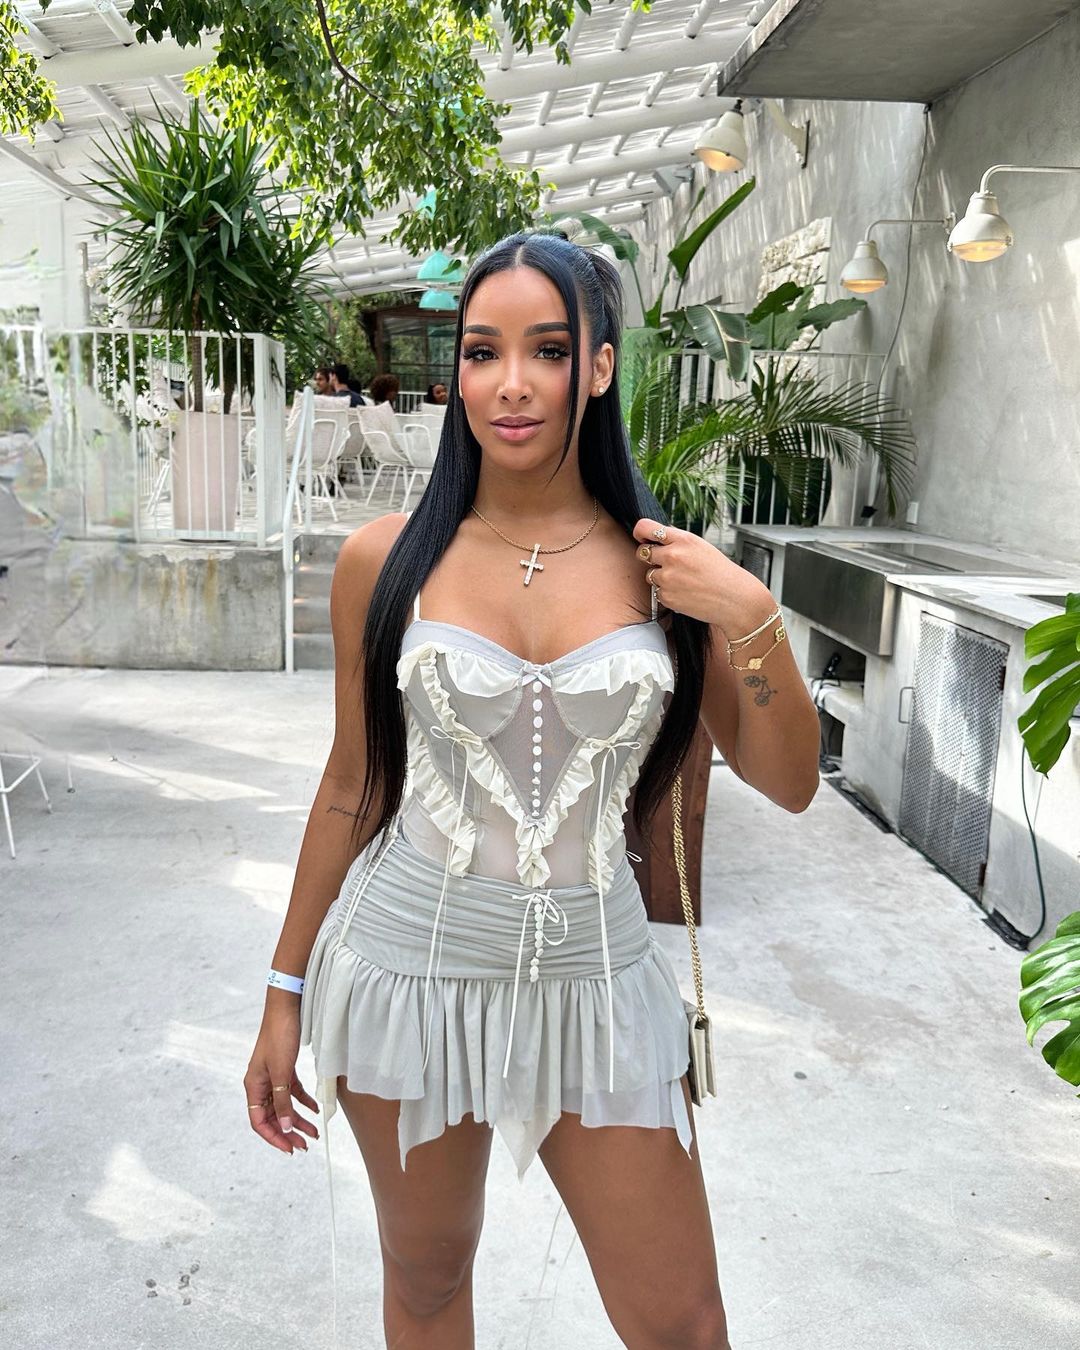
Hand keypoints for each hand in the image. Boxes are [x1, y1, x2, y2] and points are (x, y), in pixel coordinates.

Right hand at [244, 1006, 319, 1155]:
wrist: (286, 1007)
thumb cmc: (280, 1036)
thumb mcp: (282, 1072)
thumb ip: (282, 1101)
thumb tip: (286, 1127)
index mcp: (253, 1086)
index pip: (259, 1122)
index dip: (274, 1137)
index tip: (291, 1148)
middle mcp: (261, 1084)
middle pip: (273, 1117)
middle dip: (289, 1132)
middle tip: (305, 1145)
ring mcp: (272, 1076)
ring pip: (284, 1106)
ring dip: (298, 1120)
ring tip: (314, 1132)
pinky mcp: (284, 1068)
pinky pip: (292, 1092)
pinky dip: (303, 1102)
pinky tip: (315, 1109)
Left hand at [632, 518, 775, 632]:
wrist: (734, 598)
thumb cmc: (720, 572)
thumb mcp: (701, 547)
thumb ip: (677, 541)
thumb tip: (655, 539)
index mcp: (682, 539)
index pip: (645, 527)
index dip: (640, 533)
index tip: (642, 538)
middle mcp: (672, 556)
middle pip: (642, 552)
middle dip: (650, 558)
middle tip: (666, 564)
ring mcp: (667, 577)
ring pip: (649, 575)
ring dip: (660, 578)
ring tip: (684, 581)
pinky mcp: (666, 596)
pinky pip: (657, 592)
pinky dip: (668, 593)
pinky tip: (686, 593)